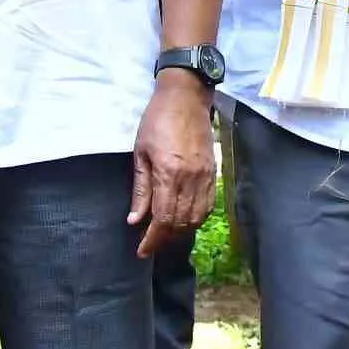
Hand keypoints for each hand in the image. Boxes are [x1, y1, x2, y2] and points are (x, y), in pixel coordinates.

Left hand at [128, 71, 217, 257]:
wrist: (186, 97)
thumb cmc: (157, 120)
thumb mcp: (140, 153)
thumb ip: (140, 189)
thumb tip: (135, 220)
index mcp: (169, 174)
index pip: (163, 219)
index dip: (152, 239)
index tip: (142, 250)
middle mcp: (191, 179)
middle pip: (181, 222)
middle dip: (164, 238)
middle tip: (149, 243)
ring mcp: (205, 176)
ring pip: (196, 217)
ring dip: (181, 230)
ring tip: (165, 232)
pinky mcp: (214, 172)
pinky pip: (208, 205)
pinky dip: (196, 218)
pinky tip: (184, 218)